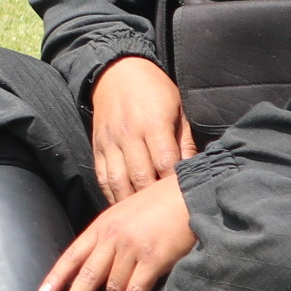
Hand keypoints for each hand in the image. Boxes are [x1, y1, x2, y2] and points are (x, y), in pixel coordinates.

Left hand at [39, 174, 196, 290]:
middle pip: (87, 275)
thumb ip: (110, 235)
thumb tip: (99, 260)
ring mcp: (132, 248)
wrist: (189, 195)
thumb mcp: (124, 213)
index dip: (58, 276)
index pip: (73, 254)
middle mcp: (112, 237)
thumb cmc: (159, 203)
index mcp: (102, 226)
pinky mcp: (154, 259)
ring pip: (112, 288)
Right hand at [88, 56, 194, 202]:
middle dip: (154, 200)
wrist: (116, 72)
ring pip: (118, 181)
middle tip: (165, 216)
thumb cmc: (155, 90)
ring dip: (131, 202)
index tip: (183, 199)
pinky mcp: (97, 147)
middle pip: (141, 177)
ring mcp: (110, 142)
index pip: (165, 163)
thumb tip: (193, 170)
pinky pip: (102, 177)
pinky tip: (123, 207)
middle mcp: (129, 134)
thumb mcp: (178, 108)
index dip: (173, 185)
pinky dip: (112, 195)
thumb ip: (185, 140)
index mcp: (153, 124)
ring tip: (143, 218)